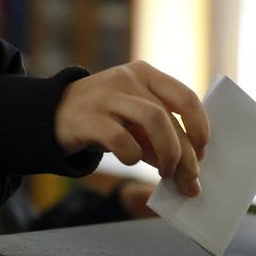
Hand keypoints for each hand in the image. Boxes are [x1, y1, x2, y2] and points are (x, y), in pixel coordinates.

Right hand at [55, 61, 209, 196]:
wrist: (54, 113)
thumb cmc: (105, 117)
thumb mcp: (134, 117)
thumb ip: (159, 134)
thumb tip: (187, 168)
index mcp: (146, 74)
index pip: (186, 97)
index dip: (200, 127)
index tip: (202, 152)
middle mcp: (128, 79)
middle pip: (169, 117)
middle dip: (186, 155)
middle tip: (189, 182)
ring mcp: (107, 95)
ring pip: (154, 121)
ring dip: (167, 154)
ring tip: (165, 174)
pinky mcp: (88, 117)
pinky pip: (121, 139)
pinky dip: (132, 155)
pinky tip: (130, 160)